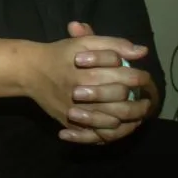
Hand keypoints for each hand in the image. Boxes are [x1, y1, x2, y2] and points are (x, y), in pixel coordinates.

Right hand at [21, 23, 151, 143]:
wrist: (30, 71)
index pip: (124, 76)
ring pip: (110, 121)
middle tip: (147, 101)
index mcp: (88, 71)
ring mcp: (75, 111)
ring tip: (138, 116)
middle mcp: (82, 93)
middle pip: (120, 101)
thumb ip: (114, 45)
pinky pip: (94, 134)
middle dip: (138, 102)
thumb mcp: (86, 43)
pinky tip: (119, 126)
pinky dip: (109, 132)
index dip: (140, 78)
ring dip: (129, 119)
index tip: (145, 78)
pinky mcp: (69, 122)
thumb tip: (142, 52)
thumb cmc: (61, 54)